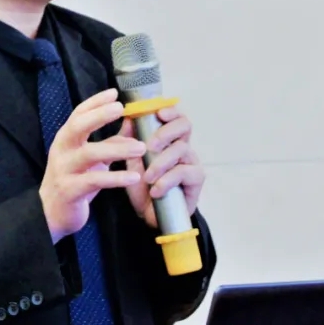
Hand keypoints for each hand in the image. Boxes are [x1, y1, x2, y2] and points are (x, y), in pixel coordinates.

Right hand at [39, 88, 146, 243]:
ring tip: (141, 147)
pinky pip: (94, 181)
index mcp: (66, 139)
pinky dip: (116, 178)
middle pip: (77, 127)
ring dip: (117, 149)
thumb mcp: (92, 159)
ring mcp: (64, 170)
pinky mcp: (70, 190)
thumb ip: (110, 141)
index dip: (95, 102)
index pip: (78, 114)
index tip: (114, 93)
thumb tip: (132, 121)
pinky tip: (134, 177)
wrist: (51, 213)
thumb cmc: (75, 181)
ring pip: (89, 154)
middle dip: (99, 116)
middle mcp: (62, 150)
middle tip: (121, 109)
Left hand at [118, 106, 205, 229]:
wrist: (147, 214)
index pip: (174, 116)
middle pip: (184, 125)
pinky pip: (184, 172)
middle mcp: (182, 145)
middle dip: (165, 132)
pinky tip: (155, 190)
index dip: (169, 110)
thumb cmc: (140, 185)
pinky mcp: (196, 179)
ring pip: (181, 149)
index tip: (157, 113)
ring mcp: (191, 161)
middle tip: (149, 146)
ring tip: (146, 177)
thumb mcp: (130, 160)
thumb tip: (127, 116)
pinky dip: (167, 181)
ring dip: (160, 163)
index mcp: (167, 138)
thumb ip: (129, 139)